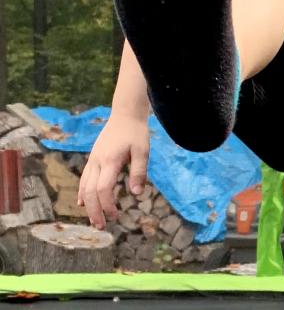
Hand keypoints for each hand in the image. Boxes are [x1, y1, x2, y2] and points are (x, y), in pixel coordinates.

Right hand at [77, 112, 149, 229]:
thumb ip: (139, 172)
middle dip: (95, 211)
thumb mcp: (143, 150)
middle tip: (102, 227)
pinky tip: (83, 203)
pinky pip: (84, 179)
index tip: (115, 216)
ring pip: (84, 186)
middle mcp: (97, 162)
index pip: (103, 189)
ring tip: (94, 220)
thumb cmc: (136, 132)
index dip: (107, 205)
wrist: (125, 114)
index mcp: (110, 161)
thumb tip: (136, 194)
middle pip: (90, 192)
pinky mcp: (93, 158)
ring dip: (88, 205)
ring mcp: (93, 160)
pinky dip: (83, 193)